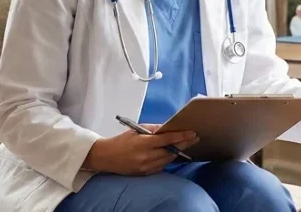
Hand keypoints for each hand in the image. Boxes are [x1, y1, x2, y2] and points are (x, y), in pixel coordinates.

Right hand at [83, 125, 199, 175]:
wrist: (106, 157)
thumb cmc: (121, 141)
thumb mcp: (136, 130)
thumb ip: (153, 129)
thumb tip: (169, 127)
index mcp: (143, 143)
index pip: (167, 139)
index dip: (181, 136)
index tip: (192, 133)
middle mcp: (146, 156)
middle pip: (170, 151)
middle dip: (184, 144)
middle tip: (194, 138)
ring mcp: (146, 167)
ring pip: (168, 159)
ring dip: (178, 152)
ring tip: (186, 144)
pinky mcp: (145, 173)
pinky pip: (161, 166)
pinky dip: (168, 159)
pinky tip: (174, 153)